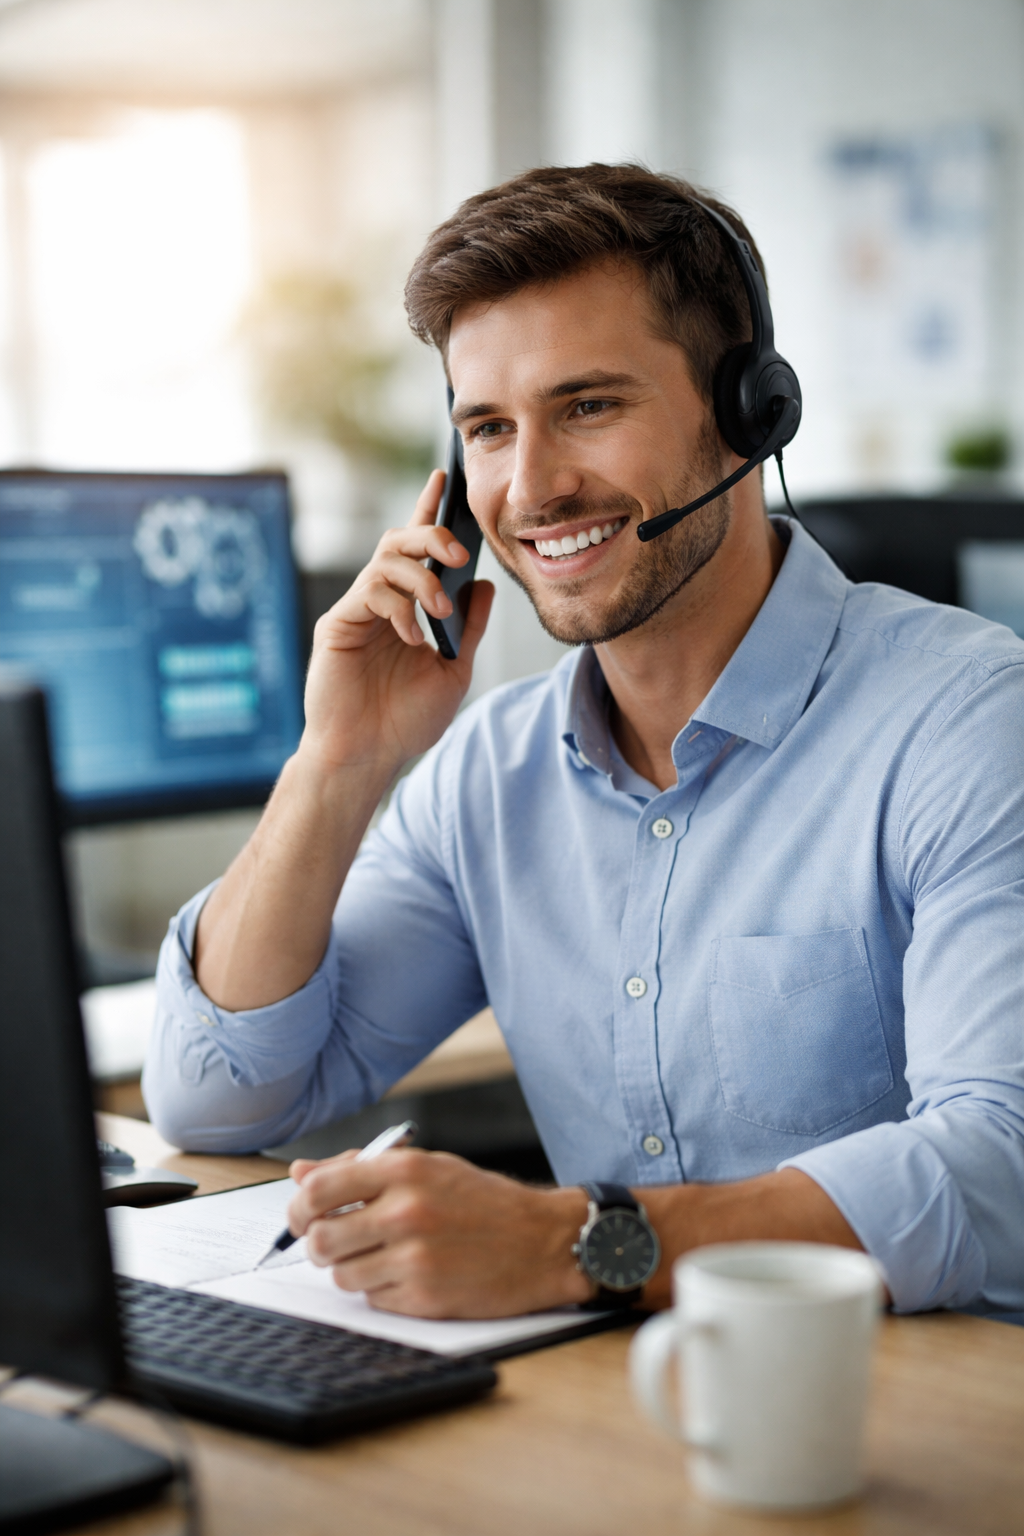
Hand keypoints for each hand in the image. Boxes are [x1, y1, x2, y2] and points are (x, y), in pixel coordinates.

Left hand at [286, 1148, 593, 1318]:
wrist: (543, 1242)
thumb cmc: (484, 1201)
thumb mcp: (428, 1167)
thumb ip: (360, 1168)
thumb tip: (301, 1172)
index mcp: (404, 1171)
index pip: (318, 1189)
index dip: (298, 1206)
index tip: (300, 1215)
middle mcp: (405, 1212)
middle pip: (320, 1239)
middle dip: (320, 1244)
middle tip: (338, 1241)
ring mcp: (414, 1259)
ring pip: (341, 1274)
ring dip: (353, 1267)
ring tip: (386, 1255)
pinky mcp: (423, 1298)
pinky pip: (372, 1299)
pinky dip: (381, 1290)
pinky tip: (410, 1274)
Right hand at [301, 469, 493, 777]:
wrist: (368, 757)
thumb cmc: (404, 721)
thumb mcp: (454, 670)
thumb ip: (468, 628)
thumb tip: (483, 584)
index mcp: (407, 608)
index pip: (418, 550)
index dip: (429, 511)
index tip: (445, 477)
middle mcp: (380, 602)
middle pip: (398, 541)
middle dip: (431, 536)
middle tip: (456, 555)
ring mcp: (357, 611)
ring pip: (385, 560)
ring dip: (421, 578)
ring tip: (438, 610)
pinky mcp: (338, 625)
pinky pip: (370, 592)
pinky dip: (398, 608)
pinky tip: (412, 638)